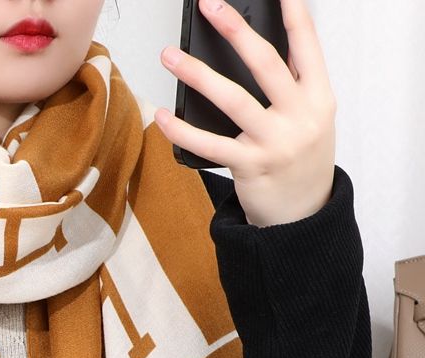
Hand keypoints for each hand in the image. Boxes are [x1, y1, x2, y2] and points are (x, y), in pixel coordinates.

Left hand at [154, 0, 335, 227]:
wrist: (303, 213)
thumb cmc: (301, 159)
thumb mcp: (312, 119)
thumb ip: (293, 86)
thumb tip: (259, 48)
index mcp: (318, 98)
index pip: (307, 48)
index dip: (295, 17)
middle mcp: (300, 117)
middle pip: (265, 64)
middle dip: (236, 30)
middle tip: (210, 6)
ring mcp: (274, 143)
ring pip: (232, 100)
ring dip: (197, 74)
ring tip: (171, 56)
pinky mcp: (249, 167)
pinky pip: (209, 145)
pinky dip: (182, 130)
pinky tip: (162, 116)